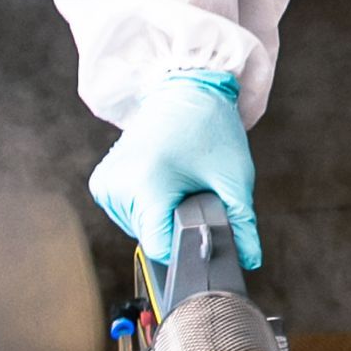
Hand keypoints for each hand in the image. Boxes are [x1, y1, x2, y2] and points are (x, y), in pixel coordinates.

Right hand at [88, 71, 262, 273]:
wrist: (185, 90)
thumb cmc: (209, 128)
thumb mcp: (234, 179)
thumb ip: (242, 224)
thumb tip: (249, 259)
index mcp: (146, 184)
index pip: (160, 248)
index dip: (187, 245)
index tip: (203, 225)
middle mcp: (118, 185)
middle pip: (151, 239)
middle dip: (177, 225)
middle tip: (192, 191)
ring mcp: (105, 184)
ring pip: (138, 230)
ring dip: (162, 217)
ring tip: (177, 182)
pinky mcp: (101, 183)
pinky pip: (128, 216)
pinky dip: (147, 208)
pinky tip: (161, 183)